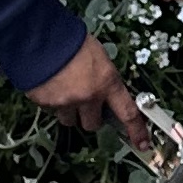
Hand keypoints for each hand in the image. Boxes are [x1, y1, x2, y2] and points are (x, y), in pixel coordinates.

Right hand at [25, 33, 148, 151]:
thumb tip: (107, 95)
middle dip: (90, 116)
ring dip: (69, 111)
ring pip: (70, 121)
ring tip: (63, 89)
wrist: (40, 38)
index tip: (142, 144)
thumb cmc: (72, 41)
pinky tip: (50, 84)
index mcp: (107, 82)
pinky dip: (52, 102)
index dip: (136, 131)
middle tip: (84, 101)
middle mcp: (89, 97)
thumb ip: (105, 80)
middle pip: (93, 124)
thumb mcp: (99, 57)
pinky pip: (51, 111)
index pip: (128, 113)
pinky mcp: (46, 104)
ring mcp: (66, 103)